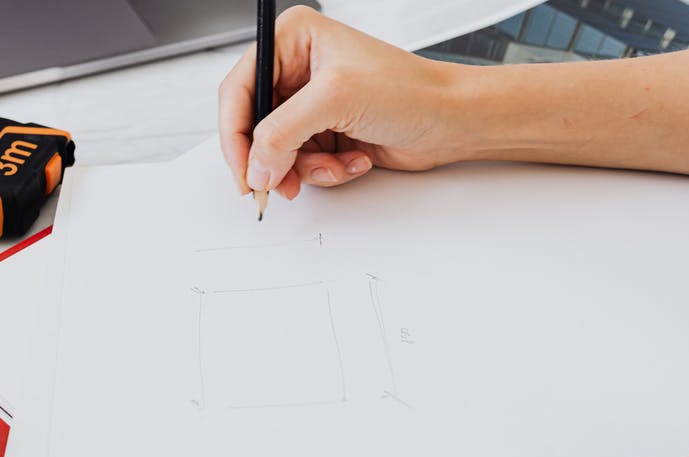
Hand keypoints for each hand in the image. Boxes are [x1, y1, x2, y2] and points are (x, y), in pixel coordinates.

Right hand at [217, 6, 468, 198]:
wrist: (453, 121)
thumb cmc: (412, 90)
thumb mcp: (336, 100)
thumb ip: (283, 132)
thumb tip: (254, 164)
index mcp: (294, 40)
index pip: (240, 88)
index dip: (235, 134)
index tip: (242, 170)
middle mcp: (298, 69)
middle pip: (254, 125)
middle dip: (271, 158)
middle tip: (276, 184)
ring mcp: (312, 103)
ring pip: (277, 151)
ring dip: (304, 168)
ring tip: (335, 164)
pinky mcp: (325, 131)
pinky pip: (301, 163)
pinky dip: (324, 171)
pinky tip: (353, 160)